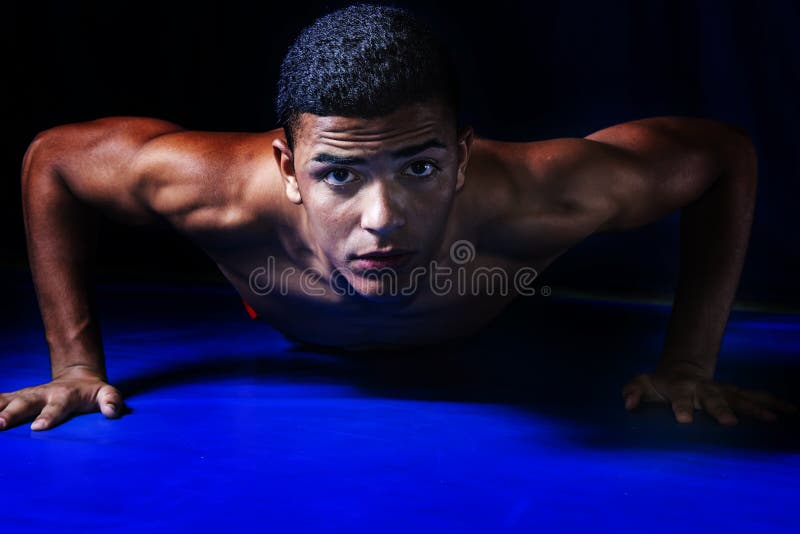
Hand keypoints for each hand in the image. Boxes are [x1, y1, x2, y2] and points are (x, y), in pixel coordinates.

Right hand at [0, 368, 123, 430]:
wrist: (77, 378)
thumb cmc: (93, 392)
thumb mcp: (107, 393)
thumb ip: (112, 400)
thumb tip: (113, 411)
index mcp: (65, 396)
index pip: (57, 407)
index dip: (50, 416)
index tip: (40, 427)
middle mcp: (42, 394)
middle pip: (25, 403)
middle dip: (12, 412)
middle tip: (1, 423)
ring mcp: (26, 395)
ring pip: (5, 400)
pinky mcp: (15, 398)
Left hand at [622, 369, 798, 424]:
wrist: (682, 370)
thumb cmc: (661, 384)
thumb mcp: (642, 383)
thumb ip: (633, 391)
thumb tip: (627, 403)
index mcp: (681, 388)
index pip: (680, 398)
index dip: (681, 407)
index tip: (683, 420)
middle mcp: (705, 389)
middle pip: (715, 399)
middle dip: (722, 409)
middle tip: (729, 423)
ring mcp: (723, 391)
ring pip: (741, 398)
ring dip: (756, 408)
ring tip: (773, 419)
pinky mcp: (737, 395)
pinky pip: (757, 398)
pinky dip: (774, 404)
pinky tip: (790, 413)